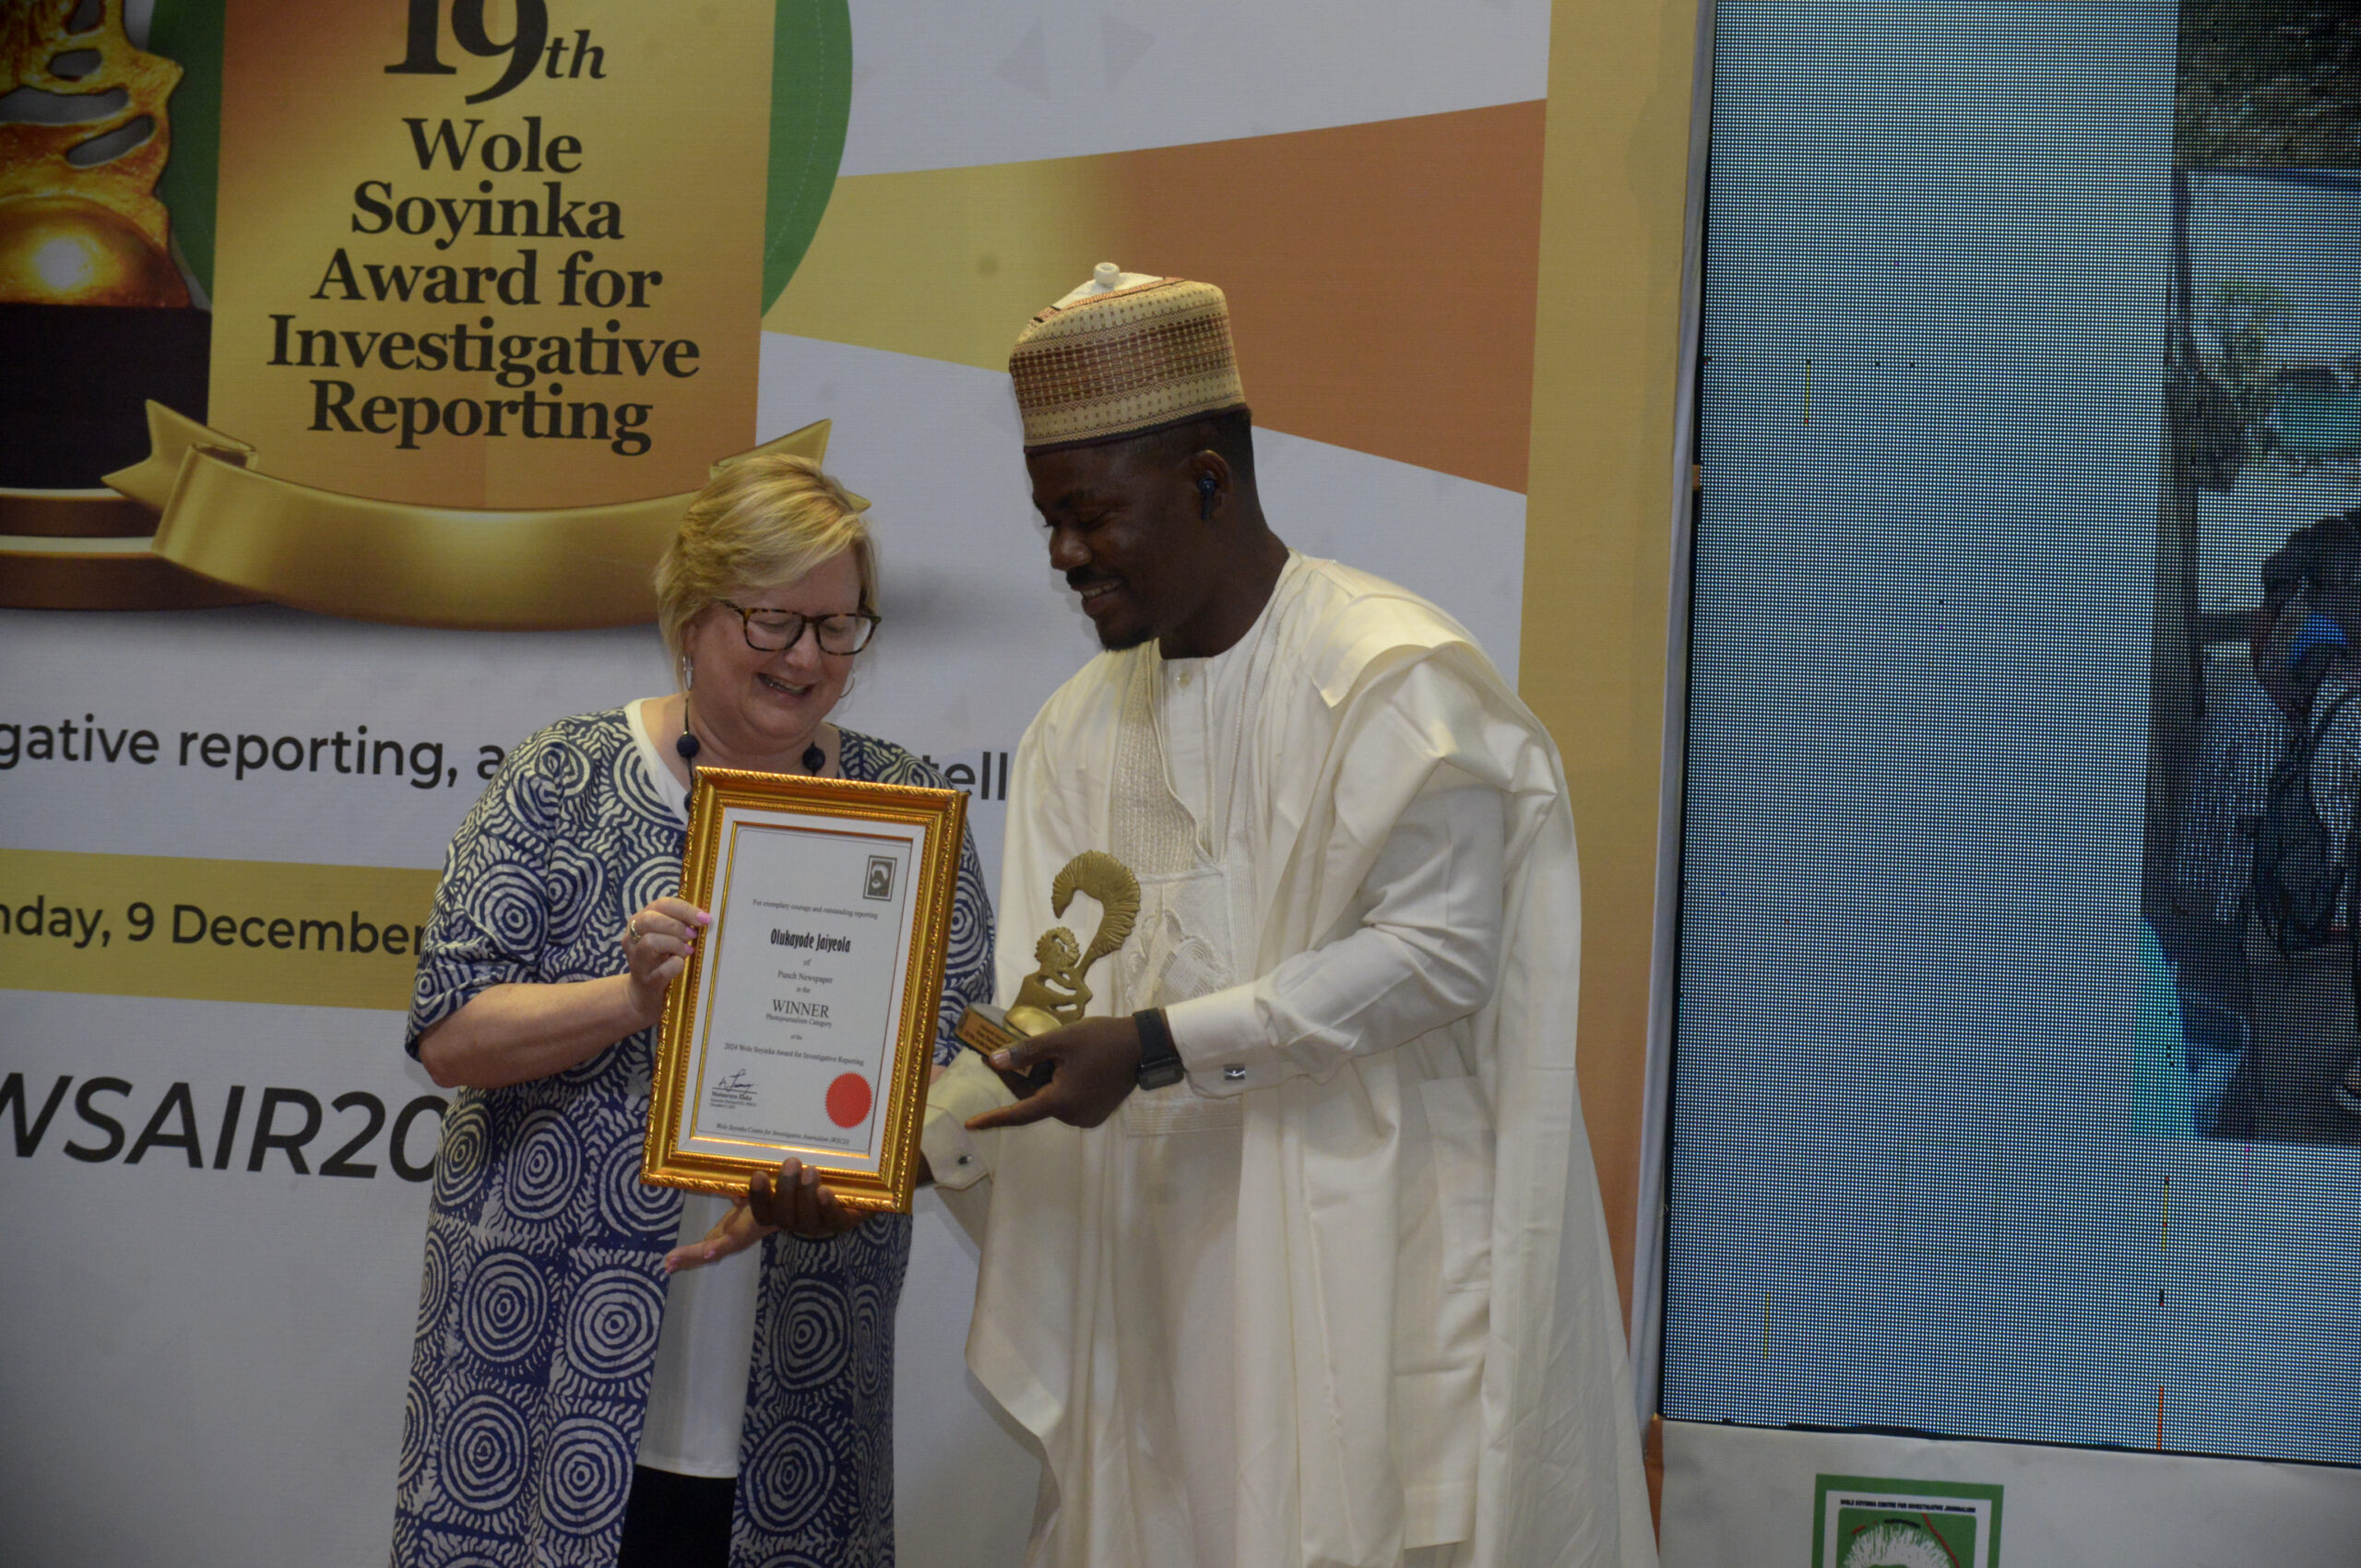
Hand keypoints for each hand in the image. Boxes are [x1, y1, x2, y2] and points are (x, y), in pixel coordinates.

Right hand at [621, 897, 709, 1024]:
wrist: (643, 994)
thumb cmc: (660, 960)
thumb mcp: (667, 937)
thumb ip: (679, 924)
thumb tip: (705, 917)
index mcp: (640, 921)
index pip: (661, 904)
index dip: (685, 910)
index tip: (705, 918)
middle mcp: (632, 937)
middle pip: (650, 920)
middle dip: (677, 926)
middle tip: (693, 936)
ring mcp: (635, 960)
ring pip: (650, 942)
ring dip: (675, 944)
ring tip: (687, 952)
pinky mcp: (645, 980)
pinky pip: (662, 970)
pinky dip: (676, 966)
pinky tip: (681, 965)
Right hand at [661, 1157, 861, 1272]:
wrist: (852, 1190)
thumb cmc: (799, 1185)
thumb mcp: (763, 1184)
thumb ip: (739, 1189)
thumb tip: (716, 1183)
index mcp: (759, 1223)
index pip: (721, 1242)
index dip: (694, 1255)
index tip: (669, 1262)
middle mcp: (782, 1228)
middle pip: (766, 1223)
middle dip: (766, 1197)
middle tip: (763, 1171)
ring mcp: (812, 1228)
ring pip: (801, 1218)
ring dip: (798, 1192)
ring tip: (803, 1168)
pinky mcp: (839, 1224)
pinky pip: (831, 1220)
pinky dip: (827, 1205)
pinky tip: (825, 1190)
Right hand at [749, 1156, 862, 1239]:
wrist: (858, 1185)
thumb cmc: (817, 1175)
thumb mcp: (796, 1170)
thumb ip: (772, 1167)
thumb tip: (746, 1167)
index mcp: (781, 1210)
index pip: (762, 1212)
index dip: (758, 1197)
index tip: (758, 1173)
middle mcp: (797, 1221)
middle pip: (783, 1215)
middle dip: (785, 1188)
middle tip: (791, 1162)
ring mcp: (819, 1224)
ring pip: (807, 1219)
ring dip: (806, 1195)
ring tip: (811, 1171)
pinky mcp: (843, 1222)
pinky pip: (834, 1221)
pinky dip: (828, 1207)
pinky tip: (825, 1191)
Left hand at [964, 1014, 1141, 1130]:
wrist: (1144, 1045)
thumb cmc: (1101, 1039)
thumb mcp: (1060, 1039)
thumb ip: (1026, 1052)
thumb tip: (995, 1062)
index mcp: (1061, 1102)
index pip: (1018, 1113)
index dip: (993, 1118)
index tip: (970, 1124)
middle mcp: (1072, 1116)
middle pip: (1035, 1101)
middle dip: (1025, 1080)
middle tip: (1019, 1054)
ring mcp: (1086, 1117)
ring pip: (1051, 1100)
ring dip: (1045, 1081)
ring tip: (1056, 1054)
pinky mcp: (1096, 1112)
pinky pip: (1067, 1102)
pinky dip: (1060, 1086)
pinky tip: (1069, 1064)